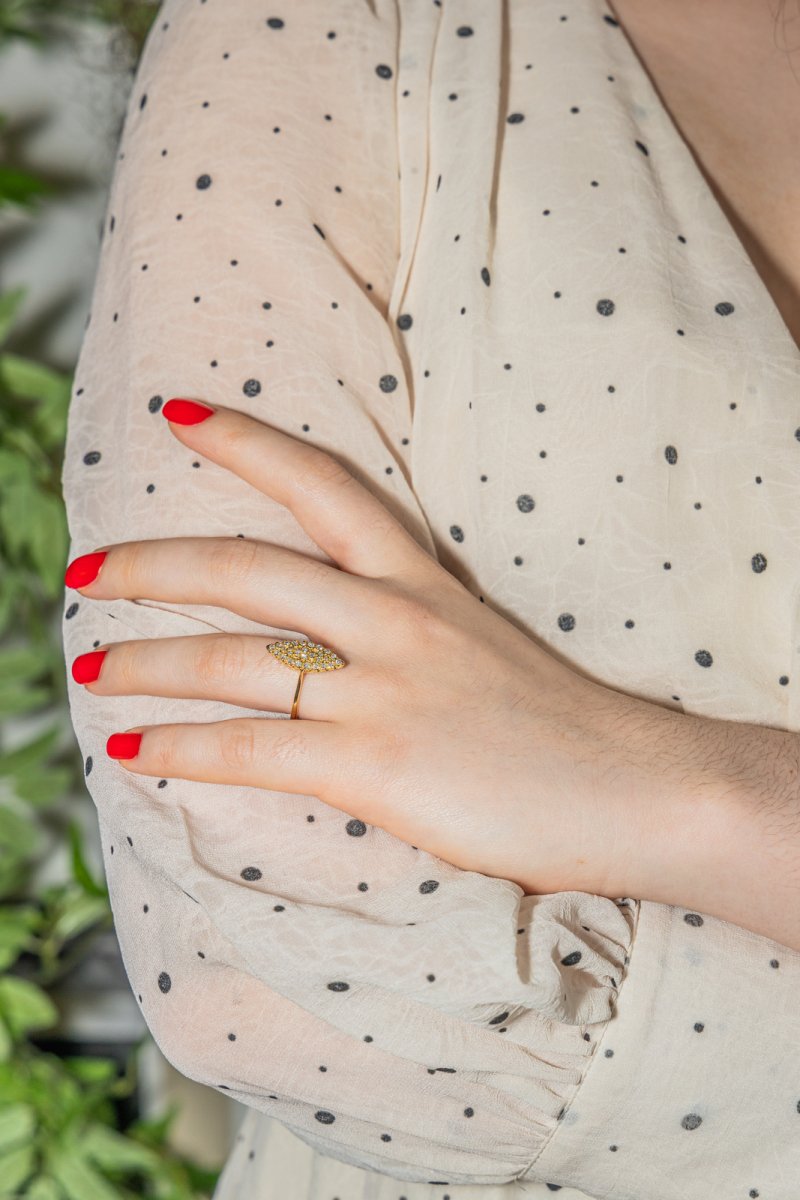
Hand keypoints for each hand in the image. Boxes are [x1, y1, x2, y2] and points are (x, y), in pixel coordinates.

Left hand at [65, 398, 715, 900]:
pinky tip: (130, 749)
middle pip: (247, 568)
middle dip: (153, 564)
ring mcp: (381, 691)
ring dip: (147, 662)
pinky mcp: (373, 764)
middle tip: (86, 567)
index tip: (178, 414)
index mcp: (423, 584)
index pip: (323, 486)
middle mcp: (393, 621)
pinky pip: (249, 749)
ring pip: (232, 659)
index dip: (245, 443)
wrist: (638, 788)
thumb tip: (338, 660)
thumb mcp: (484, 652)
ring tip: (89, 669)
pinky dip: (179, 747)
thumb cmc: (566, 730)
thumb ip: (411, 640)